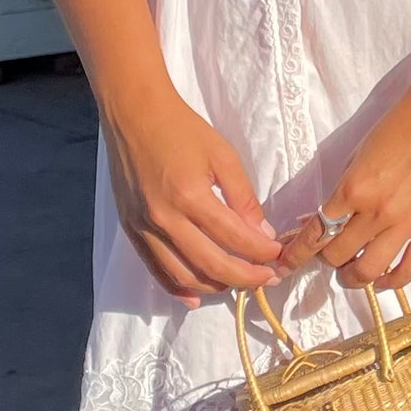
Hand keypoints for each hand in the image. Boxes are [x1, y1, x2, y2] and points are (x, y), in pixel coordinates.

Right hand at [102, 82, 282, 304]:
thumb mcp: (223, 156)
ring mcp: (144, 227)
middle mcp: (165, 218)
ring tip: (238, 282)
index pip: (235, 238)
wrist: (134, 115)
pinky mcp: (131, 230)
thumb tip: (262, 235)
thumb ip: (244, 197)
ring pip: (184, 276)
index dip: (262, 254)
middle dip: (246, 278)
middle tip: (268, 278)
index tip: (279, 256)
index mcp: (191, 196)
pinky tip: (196, 295)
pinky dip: (177, 288)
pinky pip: (156, 270)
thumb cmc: (182, 130)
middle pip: (212, 265)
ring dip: (216, 286)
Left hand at [281, 82, 410, 289]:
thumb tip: (323, 219)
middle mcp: (375, 211)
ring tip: (354, 274)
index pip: (316, 233)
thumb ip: (341, 190)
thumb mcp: (356, 155)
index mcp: (352, 189)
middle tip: (332, 254)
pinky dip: (393, 281)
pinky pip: (410, 267)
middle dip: (328, 259)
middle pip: (339, 255)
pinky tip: (385, 279)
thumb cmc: (397, 127)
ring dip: (355, 277)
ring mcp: (406, 222)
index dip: (297, 254)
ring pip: (370, 270)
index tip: (288, 264)